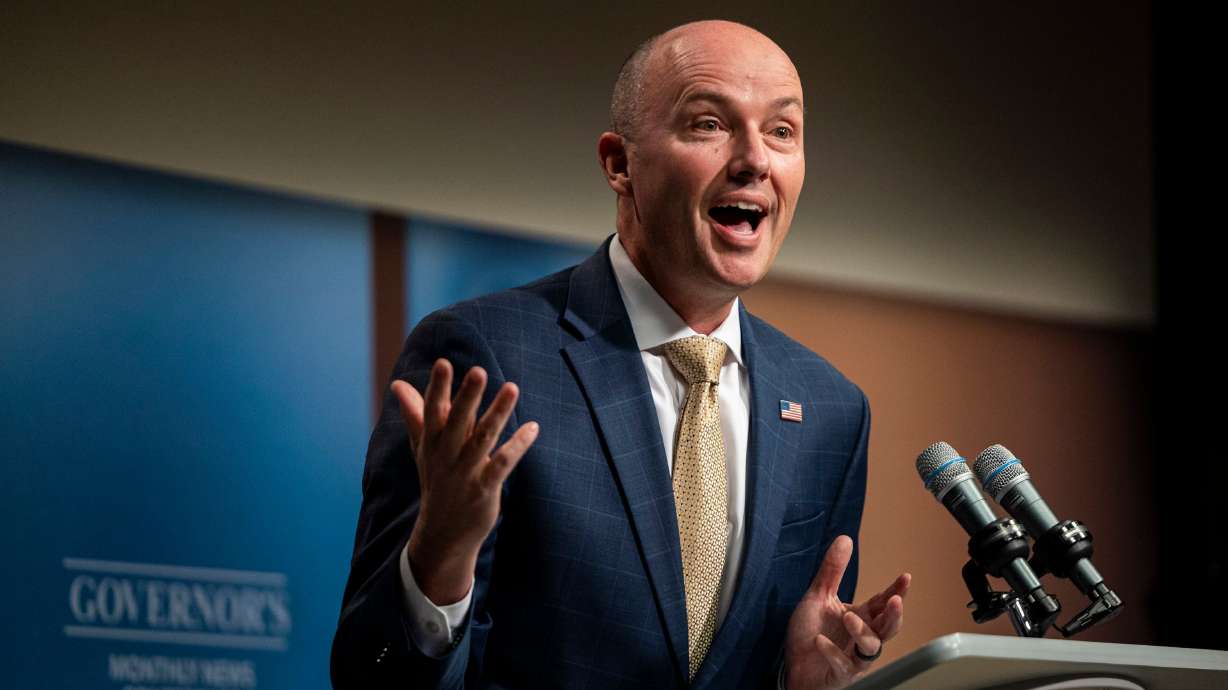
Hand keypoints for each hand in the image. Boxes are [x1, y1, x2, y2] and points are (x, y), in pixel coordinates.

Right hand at [395, 359, 539, 604]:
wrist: (443, 533)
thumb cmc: (437, 480)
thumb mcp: (423, 447)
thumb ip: (415, 414)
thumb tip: (397, 385)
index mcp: (431, 442)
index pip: (433, 410)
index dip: (437, 387)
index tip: (443, 362)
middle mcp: (446, 455)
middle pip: (457, 421)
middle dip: (467, 396)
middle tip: (479, 371)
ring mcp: (465, 472)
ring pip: (483, 438)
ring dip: (498, 413)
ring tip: (513, 388)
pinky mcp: (484, 489)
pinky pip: (502, 464)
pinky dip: (517, 445)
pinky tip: (533, 427)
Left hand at [783, 536, 909, 689]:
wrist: (794, 666)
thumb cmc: (810, 633)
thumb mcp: (818, 597)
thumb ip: (832, 571)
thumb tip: (845, 538)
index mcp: (860, 617)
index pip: (883, 603)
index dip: (896, 591)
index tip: (906, 577)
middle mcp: (861, 637)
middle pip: (888, 628)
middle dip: (894, 615)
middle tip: (895, 601)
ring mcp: (853, 658)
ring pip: (871, 647)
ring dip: (862, 632)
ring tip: (847, 617)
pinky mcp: (840, 674)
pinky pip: (844, 665)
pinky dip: (833, 653)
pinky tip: (820, 641)